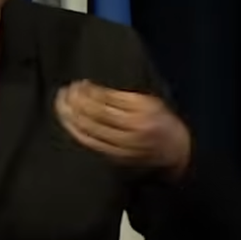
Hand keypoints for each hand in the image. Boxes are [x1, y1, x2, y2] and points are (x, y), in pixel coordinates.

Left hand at [55, 81, 190, 174]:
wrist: (178, 152)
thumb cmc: (162, 122)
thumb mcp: (150, 102)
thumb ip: (122, 96)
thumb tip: (89, 89)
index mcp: (143, 109)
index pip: (107, 98)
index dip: (88, 90)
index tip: (77, 83)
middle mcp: (134, 127)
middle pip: (95, 113)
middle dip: (75, 101)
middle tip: (64, 92)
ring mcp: (124, 144)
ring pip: (89, 128)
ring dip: (71, 115)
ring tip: (61, 104)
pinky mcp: (117, 156)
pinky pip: (90, 143)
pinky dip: (76, 131)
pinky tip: (68, 122)